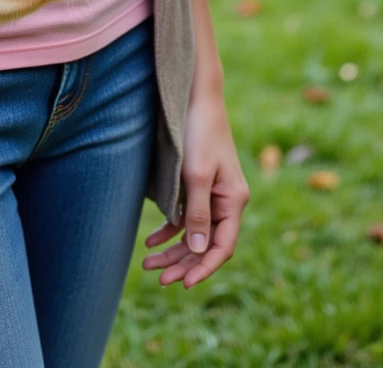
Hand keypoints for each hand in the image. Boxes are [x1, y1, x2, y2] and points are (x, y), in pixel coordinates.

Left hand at [141, 85, 249, 287]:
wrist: (195, 97)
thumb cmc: (199, 132)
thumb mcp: (197, 175)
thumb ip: (198, 213)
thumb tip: (201, 251)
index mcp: (233, 201)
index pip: (222, 247)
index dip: (204, 268)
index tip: (183, 284)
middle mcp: (226, 202)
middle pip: (207, 245)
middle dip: (184, 264)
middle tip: (159, 279)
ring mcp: (212, 195)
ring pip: (194, 234)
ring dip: (174, 251)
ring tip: (149, 265)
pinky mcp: (198, 186)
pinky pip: (186, 218)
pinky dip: (170, 231)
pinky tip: (151, 242)